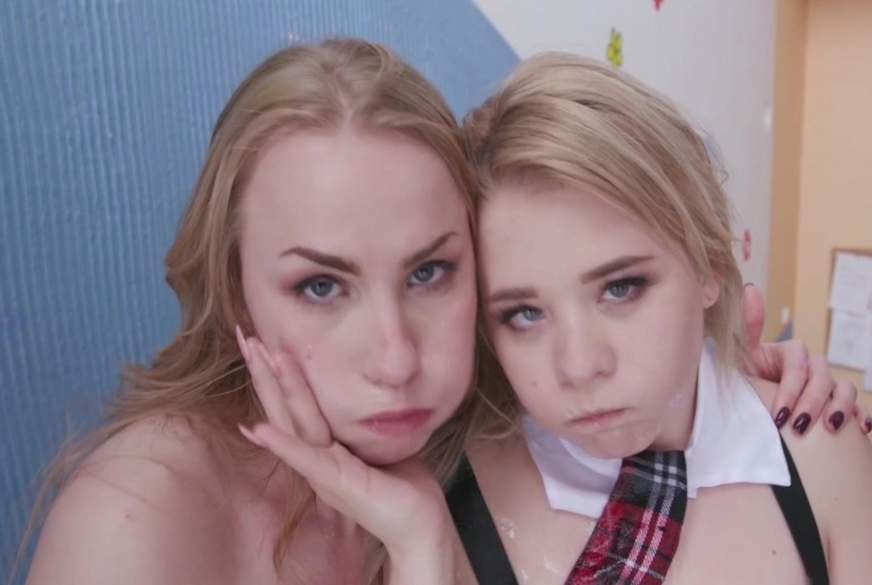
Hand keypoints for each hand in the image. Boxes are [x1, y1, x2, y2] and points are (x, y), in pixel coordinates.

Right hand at [234, 327, 453, 578]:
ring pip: (293, 422)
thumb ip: (358, 423)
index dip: (274, 373)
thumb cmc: (400, 485)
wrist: (418, 524)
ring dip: (274, 389)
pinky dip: (281, 443)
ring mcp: (322, 471)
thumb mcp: (375, 445)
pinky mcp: (337, 483)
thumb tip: (362, 391)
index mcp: (323, 447)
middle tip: (244, 335)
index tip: (260, 338)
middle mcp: (316, 457)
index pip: (292, 404)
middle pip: (282, 408)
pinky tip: (258, 429)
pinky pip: (306, 459)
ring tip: (259, 357)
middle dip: (263, 371)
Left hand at [742, 285, 869, 434]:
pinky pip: (858, 408)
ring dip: (841, 407)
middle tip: (798, 426)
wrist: (753, 403)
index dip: (791, 388)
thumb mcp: (742, 355)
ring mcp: (827, 384)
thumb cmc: (748, 378)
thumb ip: (747, 327)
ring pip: (845, 389)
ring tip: (831, 428)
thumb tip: (751, 289)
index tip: (779, 414)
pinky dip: (862, 416)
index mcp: (791, 353)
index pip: (798, 364)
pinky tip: (861, 428)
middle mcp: (812, 367)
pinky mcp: (837, 404)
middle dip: (811, 403)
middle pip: (822, 378)